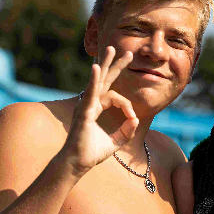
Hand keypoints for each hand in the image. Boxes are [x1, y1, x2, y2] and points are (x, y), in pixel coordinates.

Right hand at [62, 46, 137, 174]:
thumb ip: (126, 131)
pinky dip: (93, 80)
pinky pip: (90, 93)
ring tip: (111, 49)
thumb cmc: (92, 153)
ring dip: (105, 64)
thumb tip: (136, 120)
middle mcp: (91, 103)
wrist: (77, 163)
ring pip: (97, 80)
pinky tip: (96, 68)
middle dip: (116, 65)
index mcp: (97, 108)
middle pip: (105, 79)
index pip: (116, 97)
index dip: (127, 106)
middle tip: (127, 52)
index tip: (133, 118)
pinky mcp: (84, 111)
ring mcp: (86, 105)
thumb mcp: (115, 141)